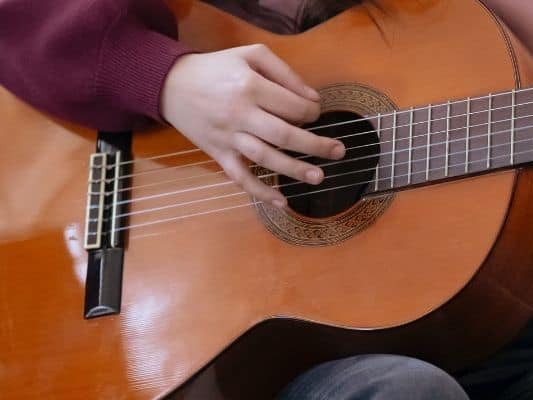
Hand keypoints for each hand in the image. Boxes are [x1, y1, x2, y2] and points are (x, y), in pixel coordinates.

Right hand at [160, 44, 344, 207]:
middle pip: (284, 135)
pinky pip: (240, 177)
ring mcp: (228, 137)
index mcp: (250, 86)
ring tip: (319, 177)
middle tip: (339, 151)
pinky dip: (260, 191)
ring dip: (294, 170)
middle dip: (315, 145)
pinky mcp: (217, 153)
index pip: (292, 106)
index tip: (316, 114)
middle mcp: (240, 114)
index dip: (311, 112)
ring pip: (265, 158)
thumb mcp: (250, 55)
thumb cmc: (216, 67)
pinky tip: (281, 201)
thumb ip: (285, 73)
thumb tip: (312, 98)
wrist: (170, 83)